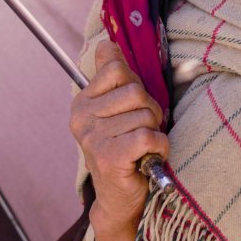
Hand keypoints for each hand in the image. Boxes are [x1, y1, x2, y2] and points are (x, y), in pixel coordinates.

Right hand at [69, 40, 169, 240]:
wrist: (121, 197)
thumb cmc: (125, 146)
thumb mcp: (117, 106)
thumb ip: (111, 74)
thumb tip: (107, 42)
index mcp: (82, 101)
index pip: (116, 69)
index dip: (135, 86)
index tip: (132, 108)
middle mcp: (81, 118)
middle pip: (134, 91)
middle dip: (149, 110)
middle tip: (142, 130)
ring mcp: (92, 138)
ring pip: (145, 114)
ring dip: (154, 131)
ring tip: (143, 146)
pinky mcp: (109, 157)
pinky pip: (148, 135)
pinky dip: (159, 146)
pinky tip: (150, 157)